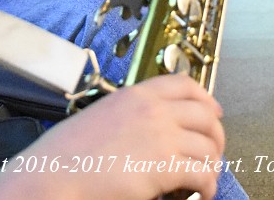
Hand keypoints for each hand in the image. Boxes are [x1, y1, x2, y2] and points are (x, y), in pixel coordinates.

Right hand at [0, 74, 224, 199]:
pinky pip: (203, 174)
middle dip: (216, 136)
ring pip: (208, 147)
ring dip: (212, 165)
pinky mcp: (165, 167)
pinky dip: (208, 185)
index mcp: (138, 94)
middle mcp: (155, 110)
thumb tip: (152, 129)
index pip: (186, 85)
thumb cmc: (70, 150)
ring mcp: (162, 137)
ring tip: (206, 179)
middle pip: (206, 116)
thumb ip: (131, 114)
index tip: (213, 112)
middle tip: (213, 152)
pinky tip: (202, 193)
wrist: (58, 172)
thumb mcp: (103, 114)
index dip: (206, 99)